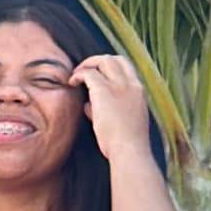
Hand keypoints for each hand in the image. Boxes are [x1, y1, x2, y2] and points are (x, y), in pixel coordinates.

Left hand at [72, 52, 160, 169]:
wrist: (130, 151)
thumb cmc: (125, 144)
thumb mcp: (123, 123)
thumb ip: (106, 110)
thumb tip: (88, 106)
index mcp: (139, 92)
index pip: (126, 67)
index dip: (110, 67)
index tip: (99, 75)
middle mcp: (131, 84)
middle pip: (115, 59)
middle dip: (97, 61)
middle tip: (84, 71)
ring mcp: (119, 86)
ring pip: (103, 60)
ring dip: (87, 65)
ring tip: (75, 76)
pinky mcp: (103, 91)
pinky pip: (89, 73)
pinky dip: (78, 74)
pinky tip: (71, 82)